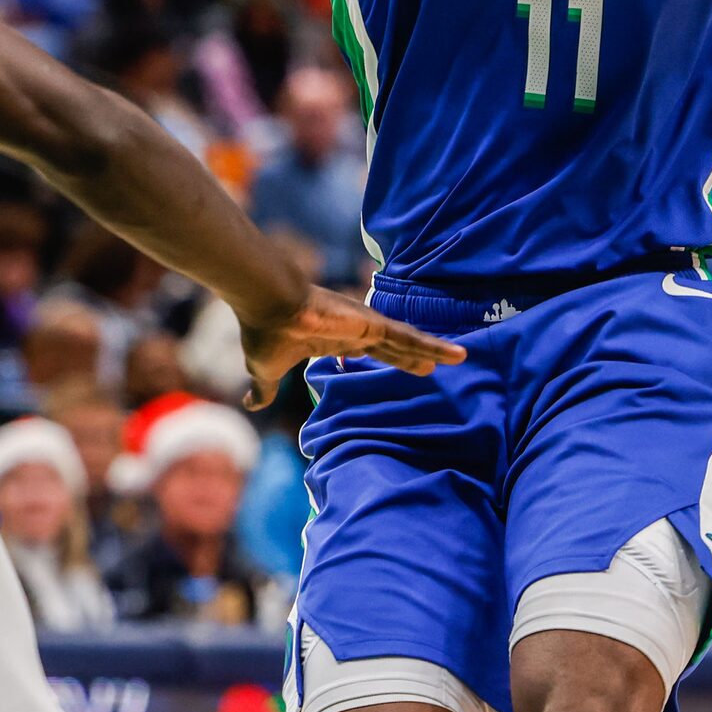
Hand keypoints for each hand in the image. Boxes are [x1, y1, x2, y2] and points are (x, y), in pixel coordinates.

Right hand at [239, 285, 464, 407]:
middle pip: (391, 347)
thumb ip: (265, 388)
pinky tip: (456, 354)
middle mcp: (354, 331)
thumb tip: (252, 403)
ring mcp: (367, 327)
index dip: (383, 358)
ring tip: (459, 357)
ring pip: (407, 341)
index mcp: (333, 340)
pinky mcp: (374, 325)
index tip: (396, 365)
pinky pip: (411, 338)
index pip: (366, 351)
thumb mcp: (266, 370)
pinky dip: (435, 346)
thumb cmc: (267, 334)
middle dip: (411, 356)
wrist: (269, 308)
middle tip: (432, 365)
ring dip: (432, 350)